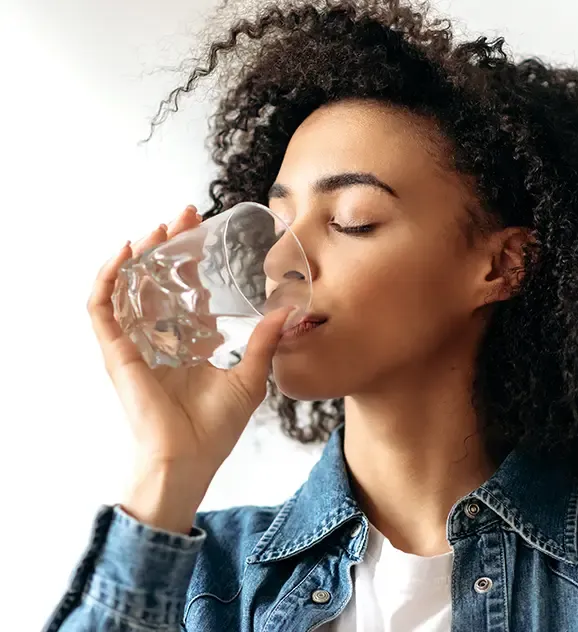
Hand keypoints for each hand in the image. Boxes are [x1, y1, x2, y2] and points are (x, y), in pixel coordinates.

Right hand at [88, 205, 290, 529]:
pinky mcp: (117, 352)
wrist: (189, 459)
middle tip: (184, 214)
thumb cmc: (216, 428)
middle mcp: (160, 338)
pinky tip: (124, 253)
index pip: (187, 291)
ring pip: (130, 286)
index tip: (207, 230)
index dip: (195, 260)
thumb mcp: (250, 377)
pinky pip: (102, 308)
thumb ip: (263, 343)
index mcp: (189, 342)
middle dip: (169, 245)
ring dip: (140, 254)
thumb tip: (287, 313)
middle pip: (159, 279)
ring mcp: (136, 343)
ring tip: (157, 227)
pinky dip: (107, 278)